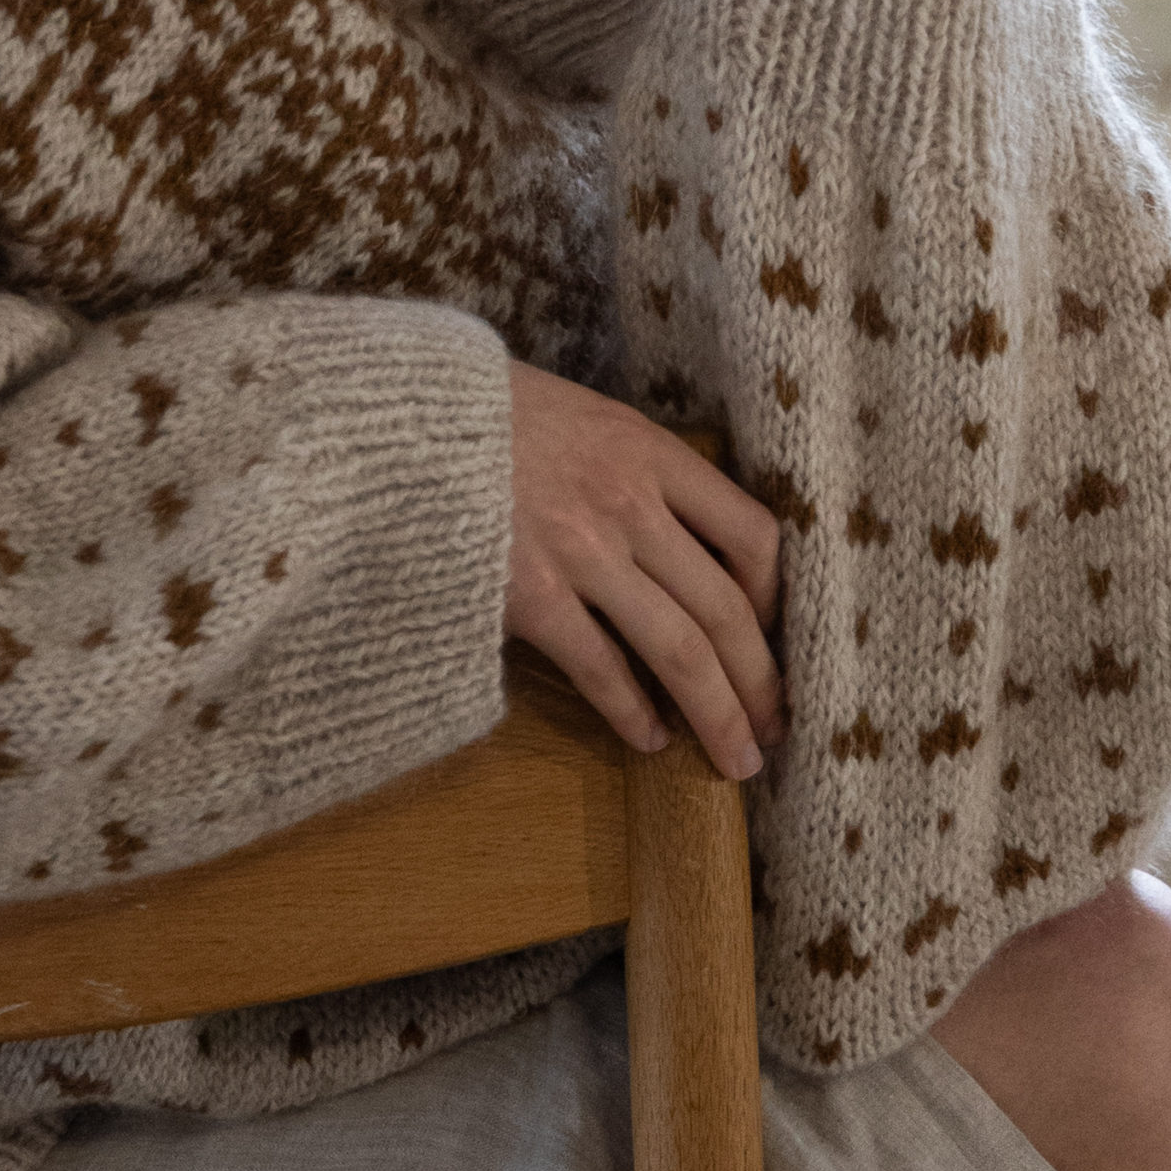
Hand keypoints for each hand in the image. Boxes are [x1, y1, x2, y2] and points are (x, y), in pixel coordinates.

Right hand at [503, 361, 786, 780]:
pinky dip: (631, 711)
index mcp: (649, 452)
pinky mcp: (530, 596)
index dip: (772, 594)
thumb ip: (631, 466)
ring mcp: (581, 553)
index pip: (749, 531)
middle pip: (723, 609)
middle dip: (758, 681)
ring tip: (736, 758)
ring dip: (716, 713)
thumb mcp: (580, 415)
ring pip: (678, 650)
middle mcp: (629, 504)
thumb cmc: (485, 412)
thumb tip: (672, 531)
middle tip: (773, 729)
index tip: (768, 629)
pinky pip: (600, 668)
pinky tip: (648, 739)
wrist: (397, 417)